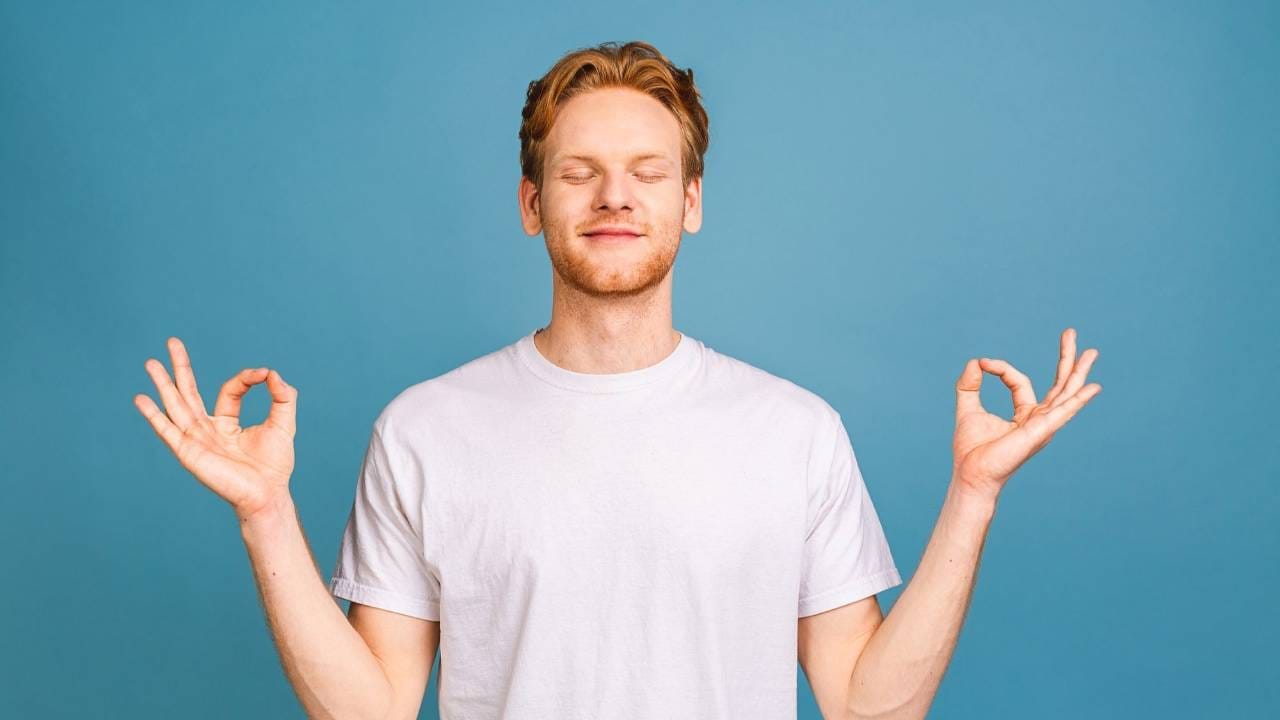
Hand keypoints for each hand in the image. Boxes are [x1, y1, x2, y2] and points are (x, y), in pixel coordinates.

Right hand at [134, 337, 297, 521]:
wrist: (267, 493)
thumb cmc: (275, 465)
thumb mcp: (283, 423)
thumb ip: (283, 396)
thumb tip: (272, 373)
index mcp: (227, 423)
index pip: (229, 390)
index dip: (245, 378)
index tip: (262, 374)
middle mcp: (208, 429)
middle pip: (189, 392)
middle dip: (181, 367)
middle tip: (172, 342)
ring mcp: (196, 440)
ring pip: (176, 405)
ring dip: (163, 384)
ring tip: (150, 362)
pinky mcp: (188, 452)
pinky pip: (167, 430)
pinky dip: (153, 415)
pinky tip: (141, 399)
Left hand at [951, 327, 1101, 500]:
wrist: (970, 474)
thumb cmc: (971, 450)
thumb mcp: (967, 408)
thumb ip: (969, 385)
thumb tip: (975, 362)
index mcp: (1024, 415)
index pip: (1019, 381)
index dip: (1001, 368)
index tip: (984, 363)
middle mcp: (1038, 419)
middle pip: (1058, 384)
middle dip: (1065, 358)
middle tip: (1071, 333)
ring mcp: (1042, 426)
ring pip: (1065, 394)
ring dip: (1078, 372)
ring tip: (1092, 352)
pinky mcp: (1040, 432)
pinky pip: (1062, 412)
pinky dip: (1078, 400)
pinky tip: (1092, 388)